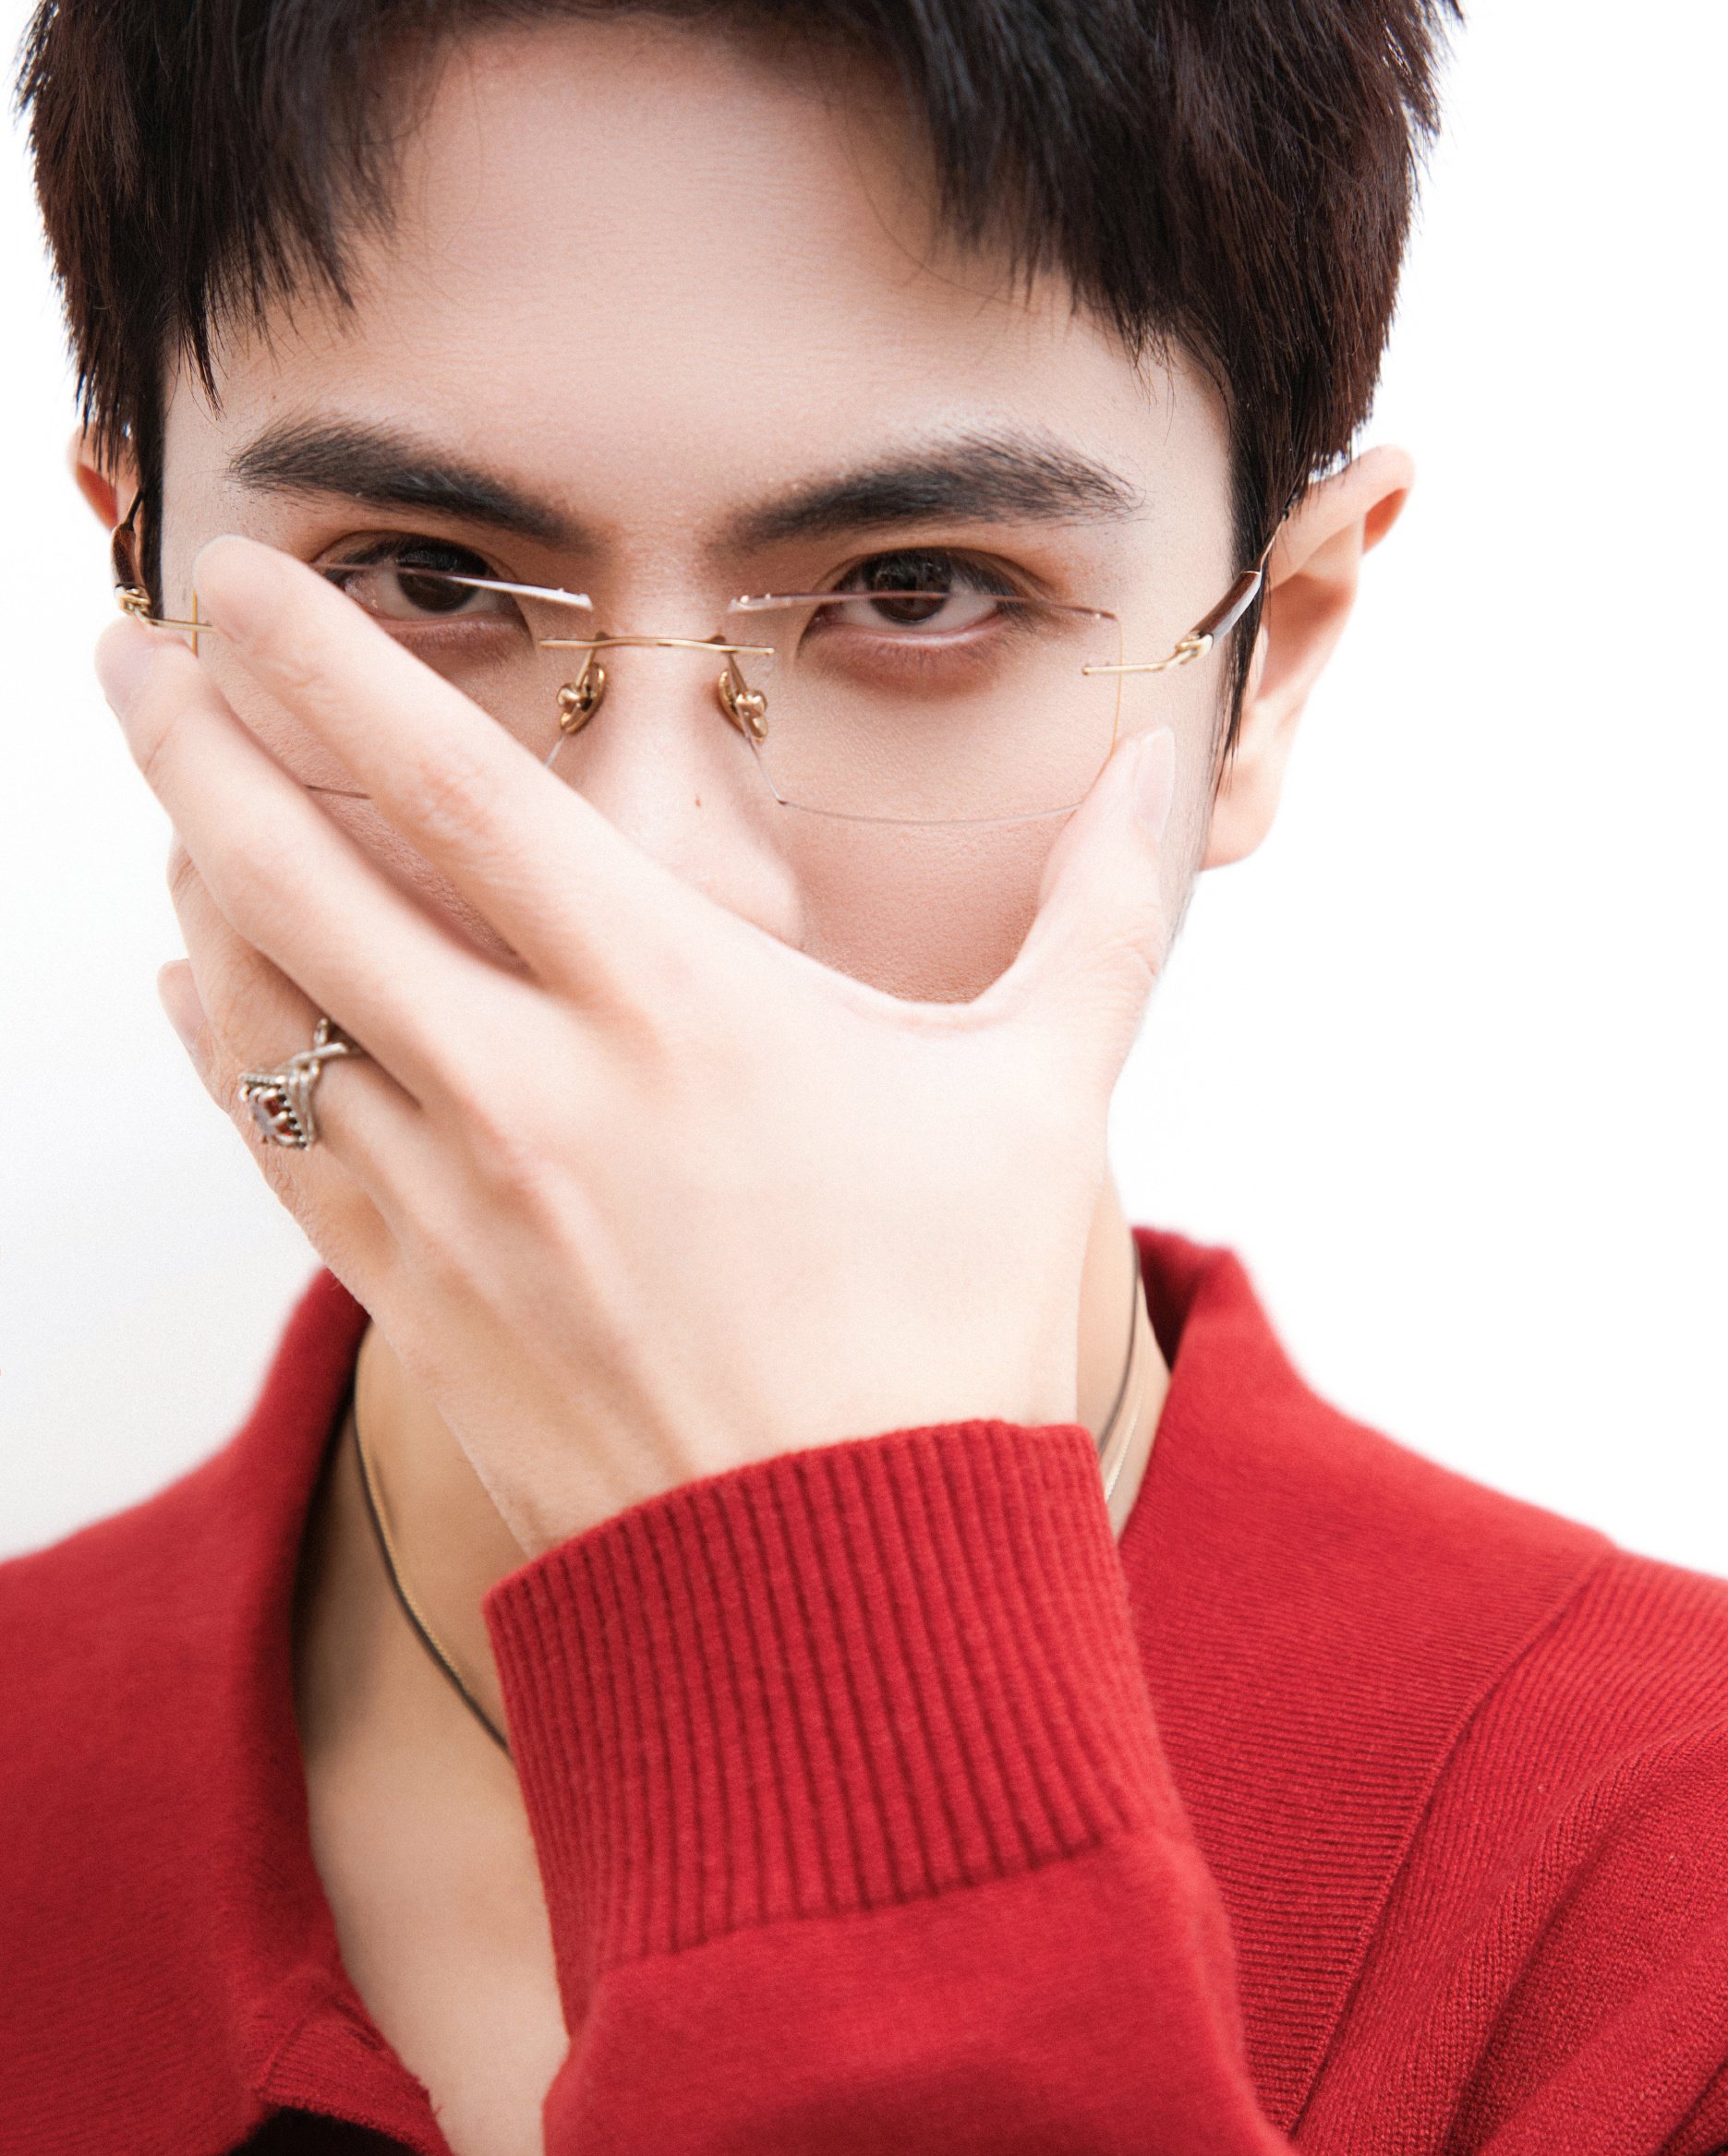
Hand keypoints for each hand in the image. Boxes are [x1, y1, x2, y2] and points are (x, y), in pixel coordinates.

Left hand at [99, 537, 1176, 1555]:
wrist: (845, 1581)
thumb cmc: (948, 1330)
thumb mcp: (1042, 1096)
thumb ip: (1100, 908)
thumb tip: (1164, 766)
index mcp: (669, 1005)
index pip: (448, 787)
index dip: (320, 661)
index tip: (238, 574)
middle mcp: (525, 1086)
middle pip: (296, 874)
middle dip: (191, 739)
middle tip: (134, 651)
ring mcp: (453, 1201)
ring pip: (261, 1007)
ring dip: (197, 878)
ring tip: (170, 795)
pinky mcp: (420, 1300)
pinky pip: (277, 1143)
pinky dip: (218, 1047)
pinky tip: (186, 986)